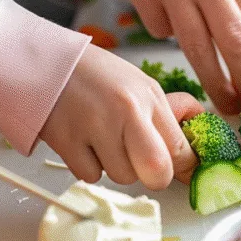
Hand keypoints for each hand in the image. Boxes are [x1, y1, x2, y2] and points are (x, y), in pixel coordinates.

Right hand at [39, 45, 204, 188]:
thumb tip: (197, 133)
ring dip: (116, 166)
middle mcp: (126, 111)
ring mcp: (95, 127)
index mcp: (149, 97)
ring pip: (122, 177)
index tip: (184, 172)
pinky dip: (88, 166)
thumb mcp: (139, 84)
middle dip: (154, 177)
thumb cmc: (95, 75)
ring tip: (103, 139)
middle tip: (143, 163)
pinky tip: (83, 141)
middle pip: (157, 173)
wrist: (43, 62)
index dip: (185, 167)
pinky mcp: (67, 141)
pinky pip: (90, 176)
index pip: (181, 148)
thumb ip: (167, 115)